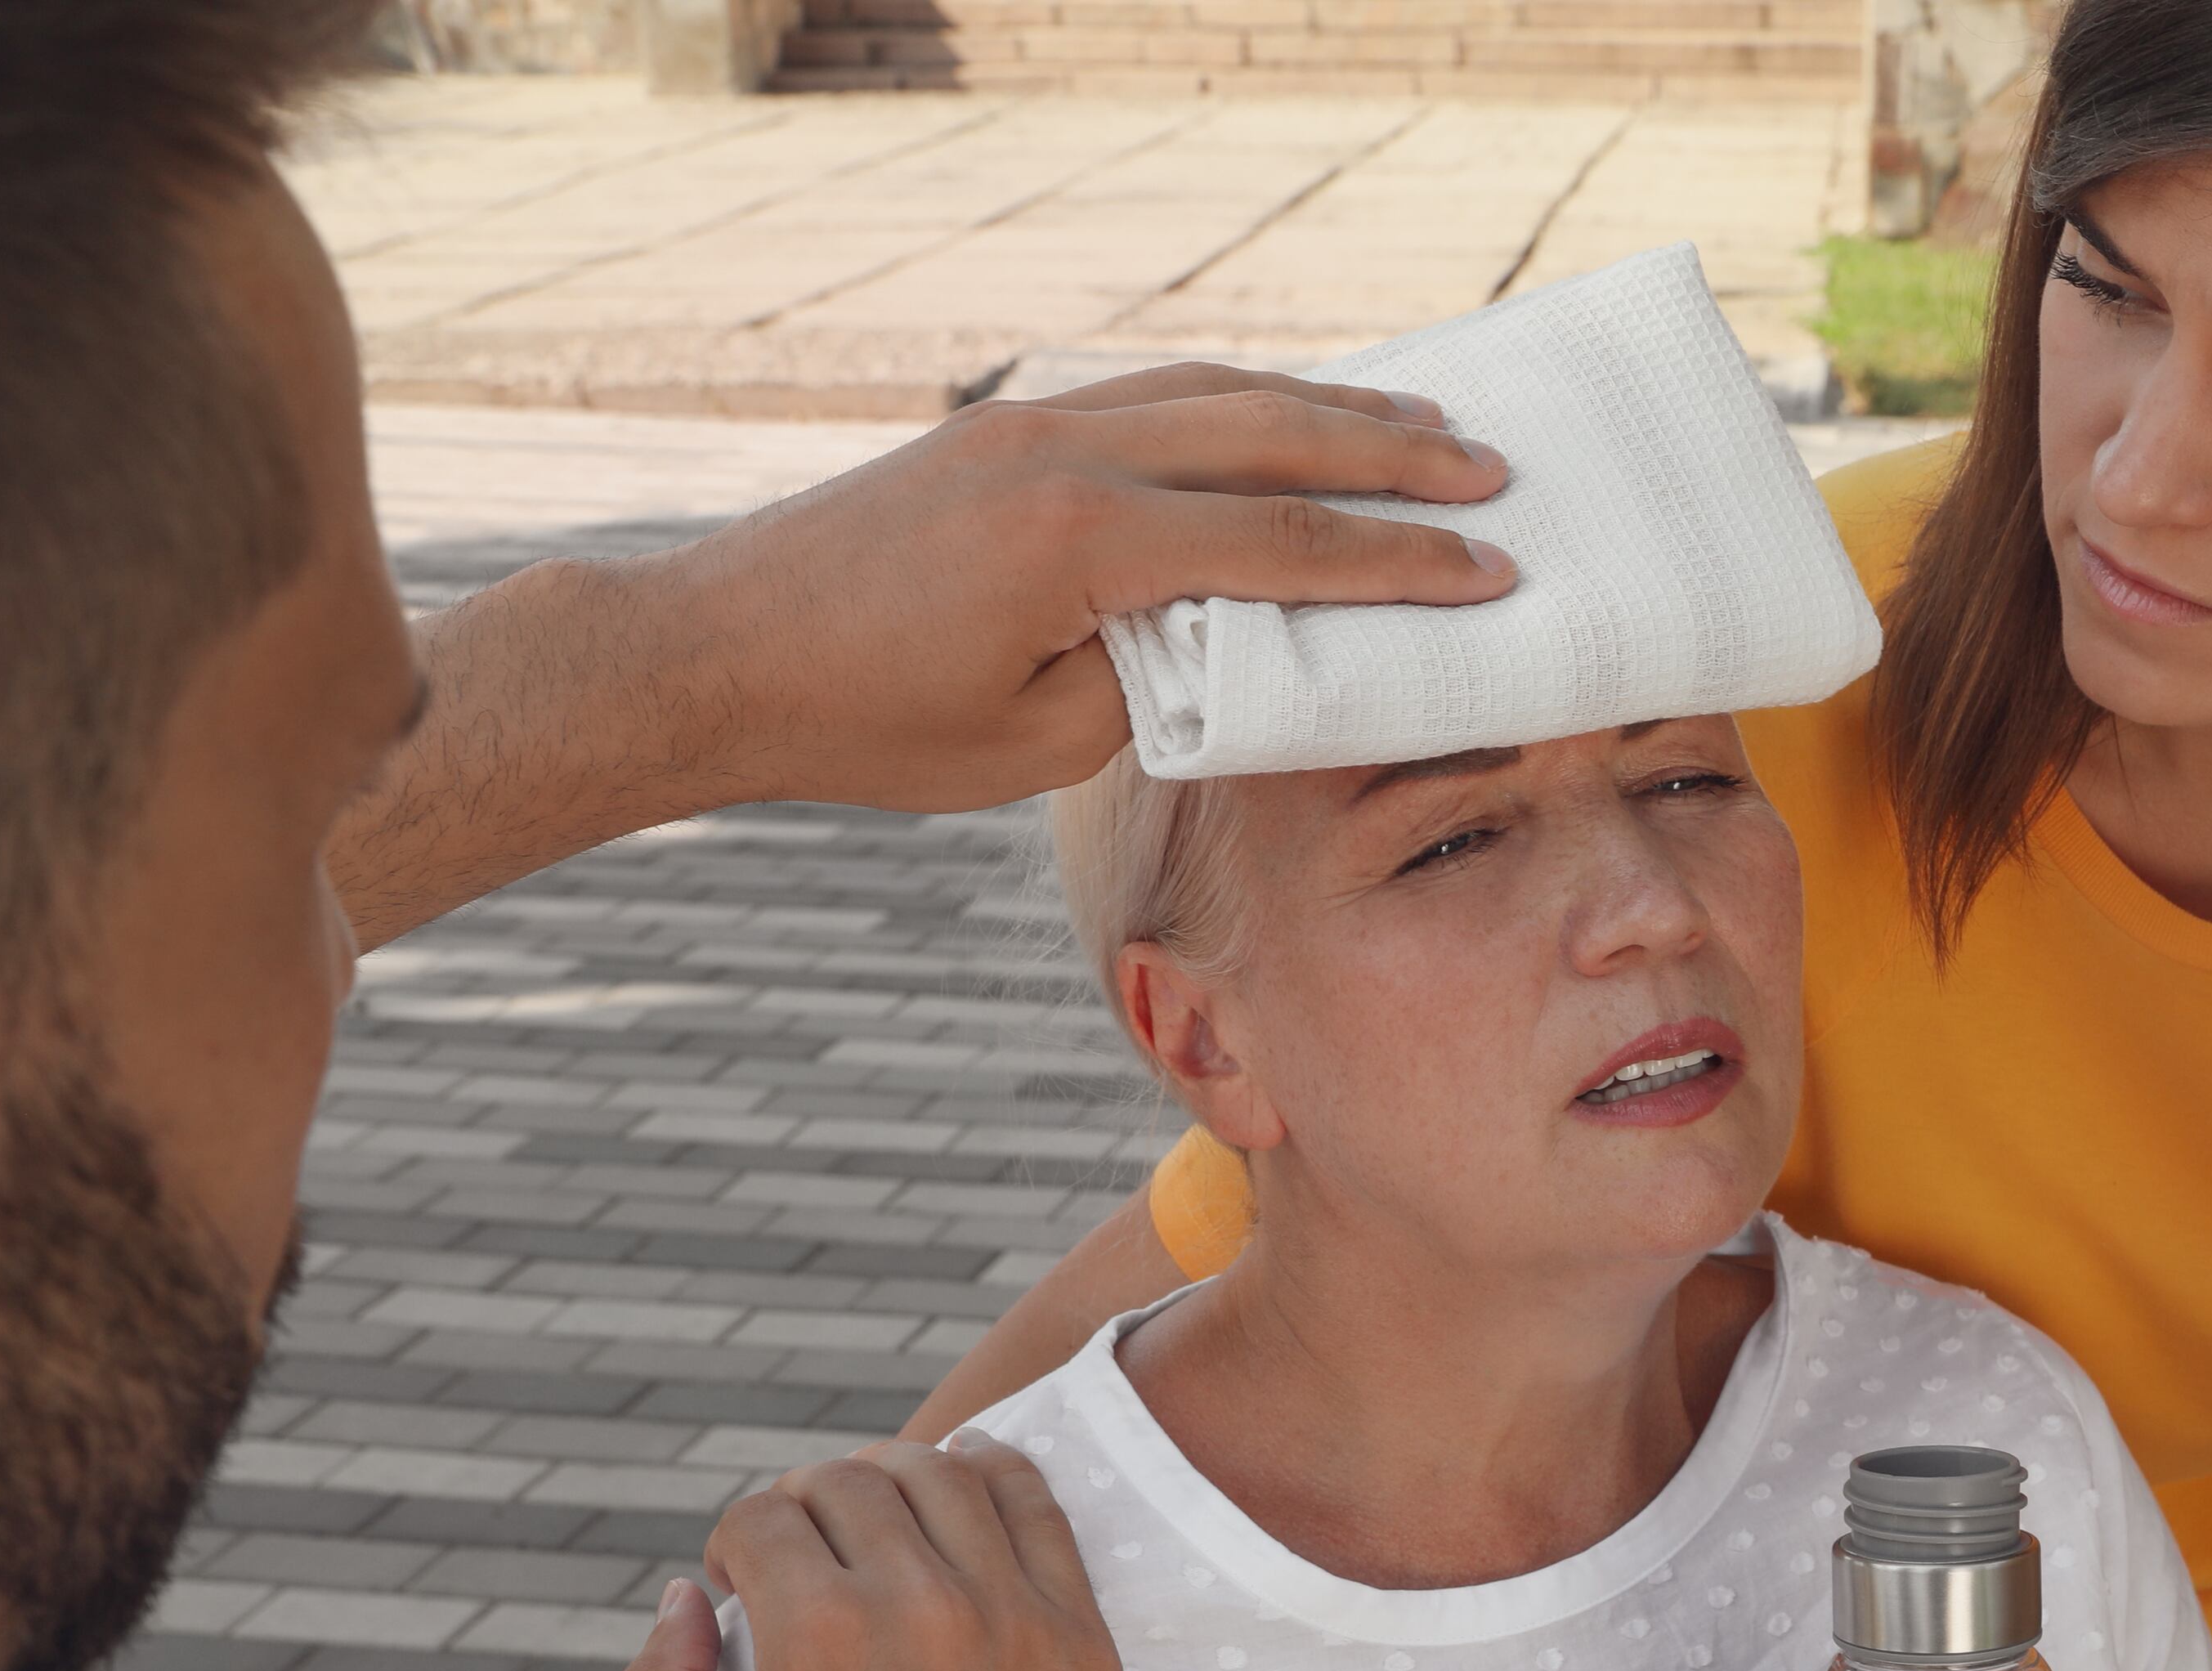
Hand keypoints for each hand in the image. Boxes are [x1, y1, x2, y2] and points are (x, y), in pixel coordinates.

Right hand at [613, 1439, 1229, 1670]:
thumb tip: (678, 1601)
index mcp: (823, 1640)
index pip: (761, 1517)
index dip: (731, 1545)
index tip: (736, 1587)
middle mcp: (926, 1603)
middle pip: (848, 1481)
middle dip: (802, 1503)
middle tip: (795, 1554)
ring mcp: (1019, 1612)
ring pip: (947, 1471)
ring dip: (891, 1475)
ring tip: (869, 1516)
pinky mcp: (1085, 1636)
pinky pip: (1039, 1506)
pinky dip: (992, 1472)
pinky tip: (964, 1482)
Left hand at [635, 364, 1515, 818]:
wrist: (718, 653)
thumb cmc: (870, 723)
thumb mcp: (1039, 738)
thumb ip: (1158, 675)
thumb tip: (1249, 633)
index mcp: (1080, 537)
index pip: (1283, 542)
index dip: (1399, 562)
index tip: (1489, 571)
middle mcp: (1063, 451)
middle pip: (1273, 434)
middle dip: (1395, 453)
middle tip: (1493, 470)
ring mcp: (1030, 422)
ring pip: (1218, 390)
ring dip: (1329, 406)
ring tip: (1424, 417)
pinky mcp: (1004, 425)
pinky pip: (1156, 391)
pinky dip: (1244, 398)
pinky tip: (1292, 412)